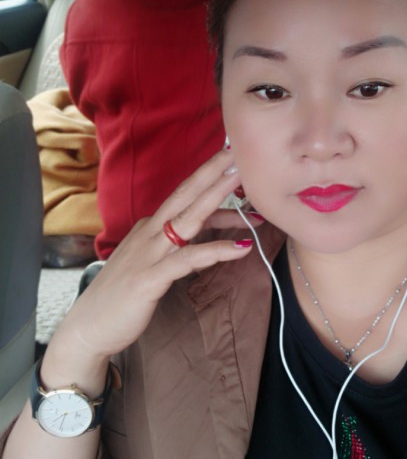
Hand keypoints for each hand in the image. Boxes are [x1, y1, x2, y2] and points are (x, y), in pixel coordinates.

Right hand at [46, 148, 255, 371]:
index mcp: (150, 227)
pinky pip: (188, 260)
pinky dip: (216, 250)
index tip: (234, 166)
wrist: (87, 329)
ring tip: (243, 182)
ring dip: (217, 197)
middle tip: (238, 154)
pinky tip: (242, 247)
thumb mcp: (154, 263)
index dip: (210, 182)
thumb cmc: (123, 294)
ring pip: (189, 218)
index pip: (186, 200)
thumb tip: (209, 243)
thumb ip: (180, 250)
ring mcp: (149, 253)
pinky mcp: (150, 278)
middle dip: (213, 172)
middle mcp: (149, 233)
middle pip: (186, 195)